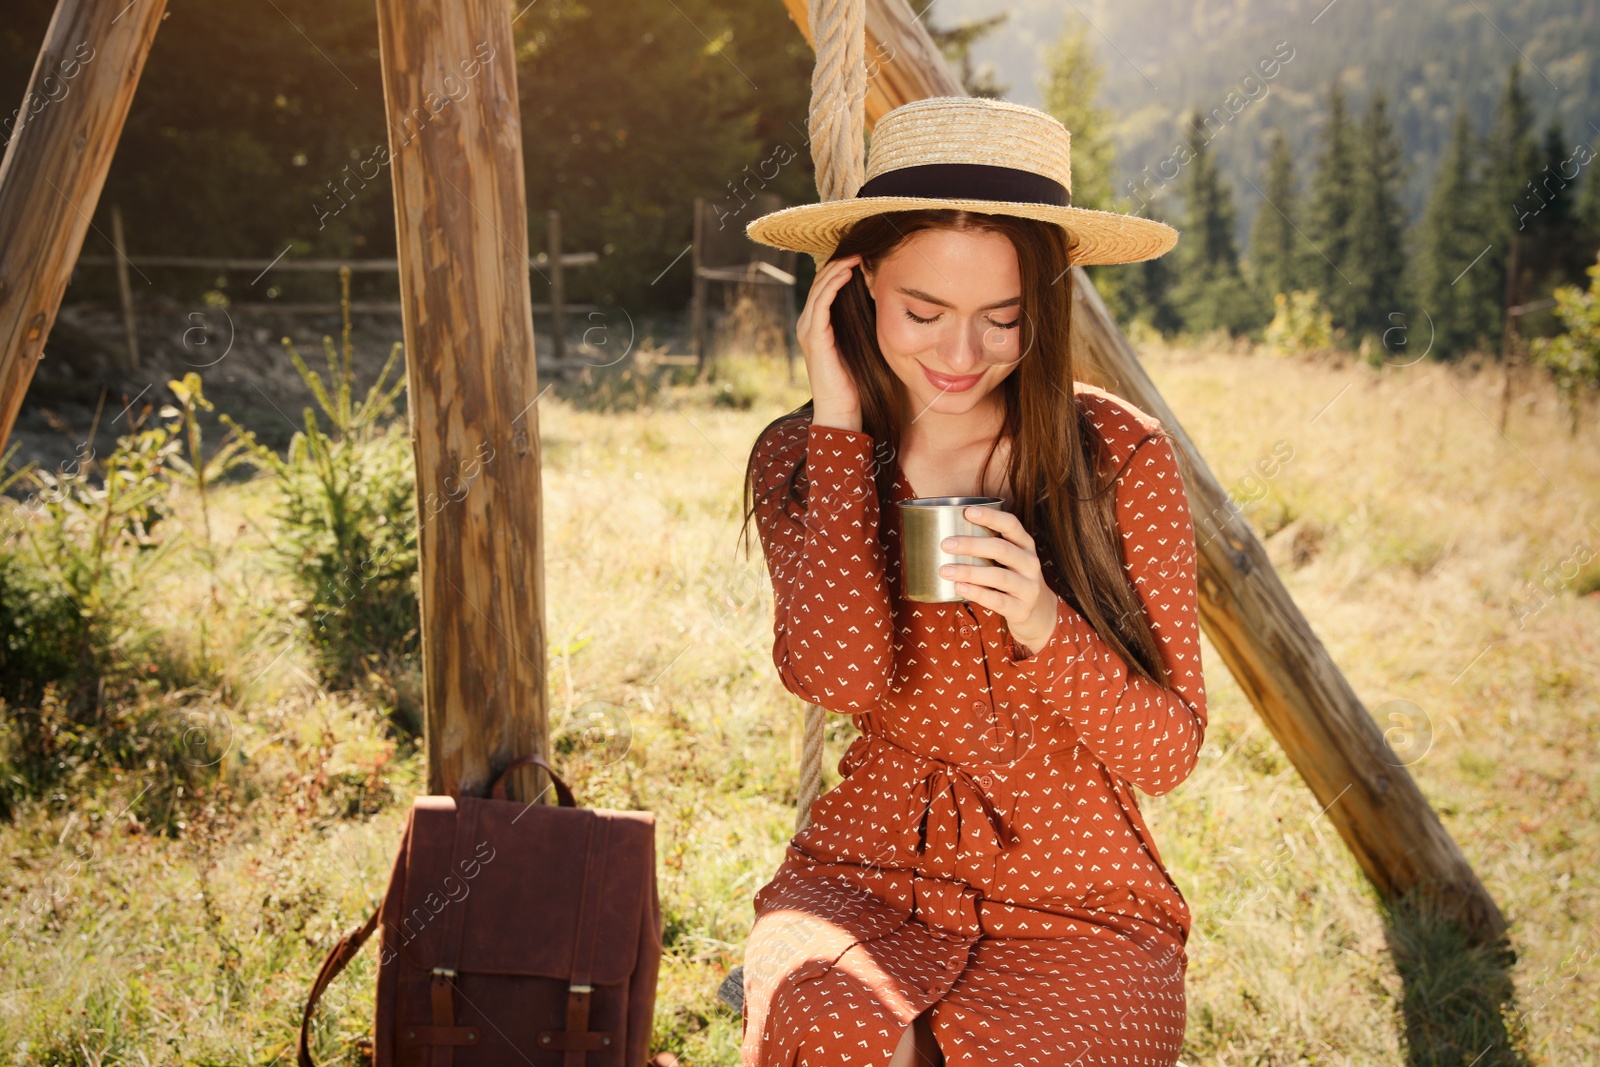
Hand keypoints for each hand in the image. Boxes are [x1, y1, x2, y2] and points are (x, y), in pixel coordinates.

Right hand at [798, 254, 863, 430]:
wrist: (843, 411)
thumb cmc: (857, 382)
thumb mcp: (863, 344)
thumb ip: (865, 324)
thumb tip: (885, 302)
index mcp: (819, 326)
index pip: (826, 287)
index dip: (842, 268)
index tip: (864, 255)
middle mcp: (808, 324)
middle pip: (821, 282)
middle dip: (839, 262)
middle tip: (860, 246)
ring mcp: (808, 330)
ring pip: (820, 288)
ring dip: (837, 268)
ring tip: (856, 254)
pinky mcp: (814, 337)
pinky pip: (821, 303)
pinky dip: (833, 284)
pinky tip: (848, 272)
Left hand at [939, 505, 1058, 653]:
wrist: (1039, 612)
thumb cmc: (1013, 578)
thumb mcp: (1010, 559)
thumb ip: (988, 545)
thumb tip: (948, 531)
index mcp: (1025, 545)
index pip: (1011, 524)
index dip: (991, 517)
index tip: (967, 512)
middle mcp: (1030, 563)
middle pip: (1002, 549)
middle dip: (972, 545)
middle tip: (946, 544)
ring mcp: (1028, 587)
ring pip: (999, 576)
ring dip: (969, 572)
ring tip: (945, 570)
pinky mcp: (1022, 609)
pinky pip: (998, 600)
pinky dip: (977, 593)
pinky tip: (959, 587)